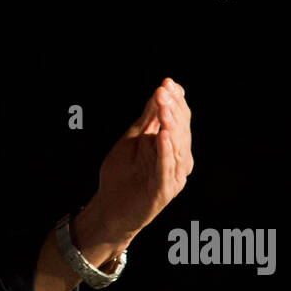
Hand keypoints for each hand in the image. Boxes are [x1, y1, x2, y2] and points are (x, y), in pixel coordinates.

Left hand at [93, 77, 193, 237]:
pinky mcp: (163, 192)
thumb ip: (147, 119)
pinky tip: (163, 136)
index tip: (167, 83)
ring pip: (178, 148)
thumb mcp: (133, 139)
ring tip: (165, 109)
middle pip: (181, 130)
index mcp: (173, 146)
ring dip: (172, 126)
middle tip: (163, 92)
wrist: (108, 207)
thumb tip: (160, 90)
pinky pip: (167, 169)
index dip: (176, 101)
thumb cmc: (121, 173)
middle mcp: (178, 160)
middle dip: (172, 109)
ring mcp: (173, 176)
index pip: (180, 119)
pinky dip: (166, 153)